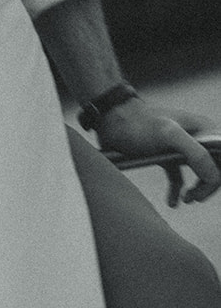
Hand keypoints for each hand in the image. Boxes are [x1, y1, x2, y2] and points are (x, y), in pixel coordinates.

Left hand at [98, 96, 220, 205]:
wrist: (111, 120)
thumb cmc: (138, 124)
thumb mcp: (168, 134)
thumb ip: (196, 153)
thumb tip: (214, 176)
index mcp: (203, 129)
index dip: (218, 175)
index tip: (205, 185)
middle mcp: (196, 138)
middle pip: (215, 168)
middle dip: (209, 186)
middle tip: (194, 197)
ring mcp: (181, 148)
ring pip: (200, 176)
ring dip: (197, 191)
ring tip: (186, 199)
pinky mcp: (166, 157)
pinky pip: (180, 179)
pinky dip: (177, 192)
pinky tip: (172, 202)